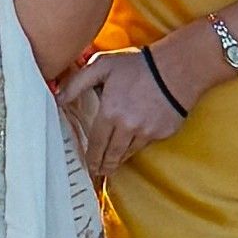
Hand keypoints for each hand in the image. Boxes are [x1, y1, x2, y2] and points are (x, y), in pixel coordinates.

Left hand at [63, 46, 186, 180]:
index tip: (89, 166)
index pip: (96, 143)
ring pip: (128, 153)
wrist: (178, 68)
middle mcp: (127, 127)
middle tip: (98, 172)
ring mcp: (147, 132)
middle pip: (112, 154)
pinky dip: (137, 146)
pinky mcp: (163, 133)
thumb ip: (77, 83)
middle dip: (104, 165)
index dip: (91, 157)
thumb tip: (59, 98)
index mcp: (110, 112)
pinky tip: (133, 145)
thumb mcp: (102, 65)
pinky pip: (146, 144)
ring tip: (112, 164)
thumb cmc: (140, 65)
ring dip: (119, 159)